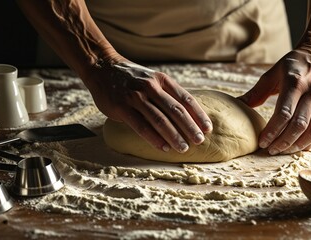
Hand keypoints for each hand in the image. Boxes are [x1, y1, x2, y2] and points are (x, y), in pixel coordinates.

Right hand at [85, 60, 212, 152]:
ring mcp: (136, 97)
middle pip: (176, 110)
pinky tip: (163, 147)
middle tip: (200, 141)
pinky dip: (154, 138)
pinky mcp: (121, 107)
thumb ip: (166, 94)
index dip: (199, 115)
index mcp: (162, 80)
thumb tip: (186, 115)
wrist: (102, 68)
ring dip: (174, 136)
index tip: (208, 128)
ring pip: (160, 119)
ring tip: (183, 148)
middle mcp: (151, 87)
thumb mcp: (152, 79)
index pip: (186, 99)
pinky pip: (141, 126)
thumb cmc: (132, 79)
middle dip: (190, 127)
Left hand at [239, 47, 310, 154]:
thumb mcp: (273, 73)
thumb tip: (238, 104)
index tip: (262, 141)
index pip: (284, 113)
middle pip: (299, 125)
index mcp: (295, 82)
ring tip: (283, 151)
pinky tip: (301, 147)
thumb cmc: (293, 64)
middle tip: (270, 150)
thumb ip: (257, 92)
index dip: (272, 131)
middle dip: (283, 142)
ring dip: (298, 145)